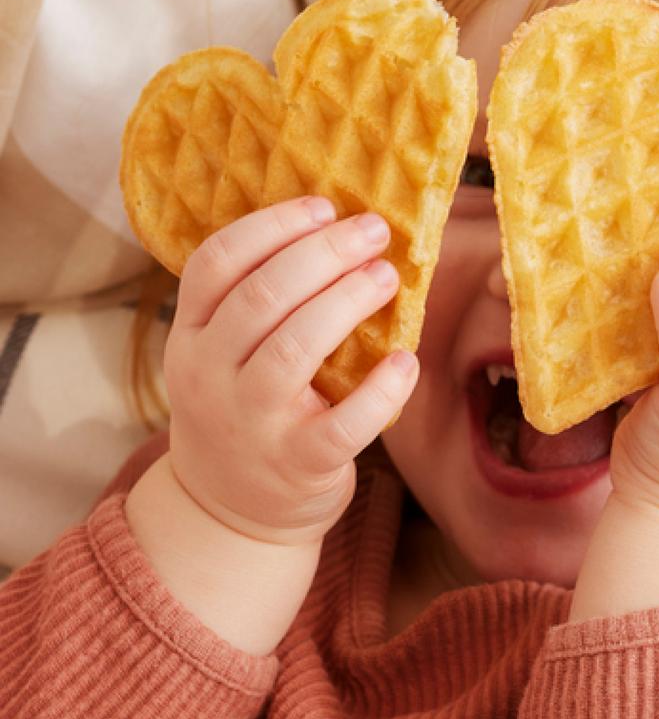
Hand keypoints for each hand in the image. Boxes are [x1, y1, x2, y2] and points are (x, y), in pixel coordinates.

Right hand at [163, 196, 417, 545]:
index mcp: (192, 336)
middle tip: (373, 231)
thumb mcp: (223, 356)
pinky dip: (380, 390)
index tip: (322, 206)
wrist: (231, 512)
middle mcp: (209, 375)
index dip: (271, 227)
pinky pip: (345, 422)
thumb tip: (335, 232)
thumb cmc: (245, 412)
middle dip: (323, 254)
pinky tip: (407, 361)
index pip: (218, 263)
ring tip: (385, 277)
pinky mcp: (298, 464)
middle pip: (262, 295)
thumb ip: (256, 305)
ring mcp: (251, 422)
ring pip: (294, 347)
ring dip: (346, 302)